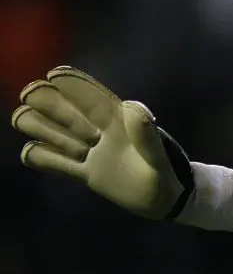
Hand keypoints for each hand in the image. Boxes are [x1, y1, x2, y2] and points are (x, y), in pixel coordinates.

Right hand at [11, 66, 193, 219]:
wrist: (168, 199)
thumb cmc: (169, 172)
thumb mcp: (160, 155)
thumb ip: (146, 135)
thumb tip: (133, 108)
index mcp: (121, 123)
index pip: (94, 99)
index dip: (75, 85)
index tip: (54, 74)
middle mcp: (102, 133)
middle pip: (70, 113)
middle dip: (50, 102)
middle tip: (31, 94)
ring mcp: (92, 152)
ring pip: (58, 134)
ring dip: (41, 125)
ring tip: (22, 117)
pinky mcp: (86, 172)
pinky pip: (57, 163)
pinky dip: (41, 157)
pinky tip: (30, 152)